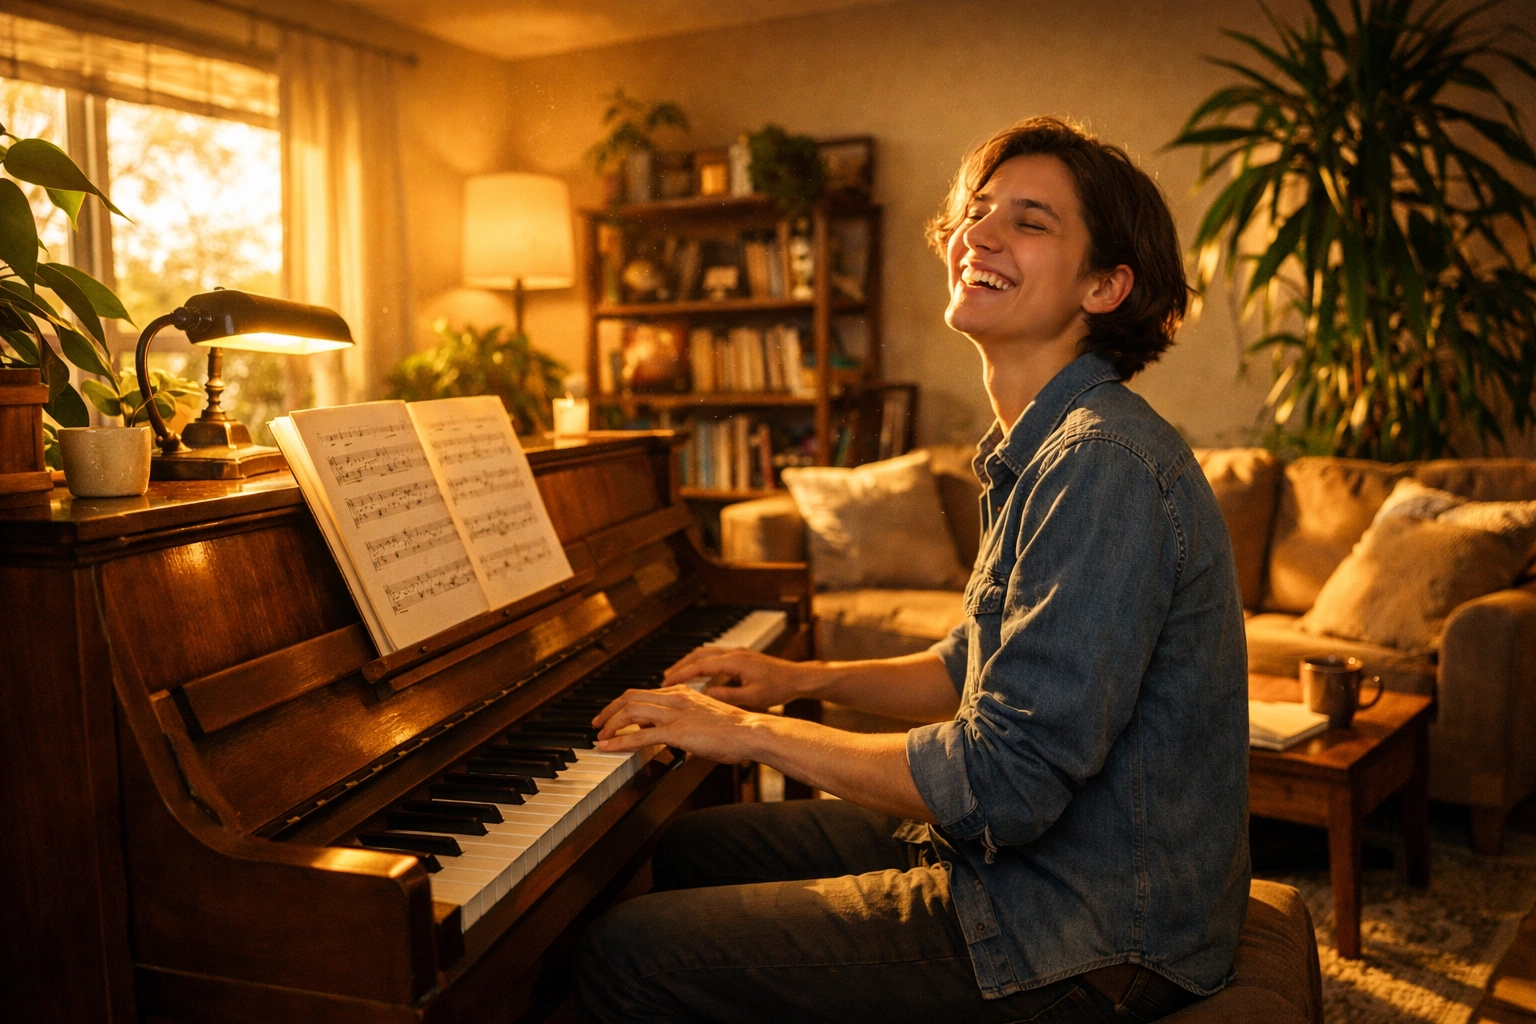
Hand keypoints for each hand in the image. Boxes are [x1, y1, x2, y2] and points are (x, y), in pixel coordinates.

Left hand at [591, 684, 765, 762]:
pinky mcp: (678, 731)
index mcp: (682, 693)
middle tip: (597, 723)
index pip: (643, 693)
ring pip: (631, 712)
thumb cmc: (734, 730)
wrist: (751, 731)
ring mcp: (676, 713)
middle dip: (609, 710)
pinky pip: (641, 736)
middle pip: (630, 697)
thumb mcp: (702, 720)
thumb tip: (658, 732)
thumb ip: (680, 722)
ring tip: (600, 736)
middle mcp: (676, 698)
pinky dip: (619, 741)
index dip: (622, 704)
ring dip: (610, 724)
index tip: (612, 715)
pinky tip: (608, 747)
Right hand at [659, 647, 819, 709]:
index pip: (700, 665)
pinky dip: (700, 662)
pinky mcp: (741, 656)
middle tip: (664, 679)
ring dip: (689, 662)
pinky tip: (697, 673)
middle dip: (680, 666)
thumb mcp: (753, 698)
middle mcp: (734, 653)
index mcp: (735, 661)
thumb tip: (705, 695)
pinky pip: (714, 656)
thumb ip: (728, 696)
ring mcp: (737, 653)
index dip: (681, 673)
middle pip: (699, 655)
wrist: (798, 677)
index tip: (667, 682)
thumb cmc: (779, 688)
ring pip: (705, 653)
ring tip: (675, 675)